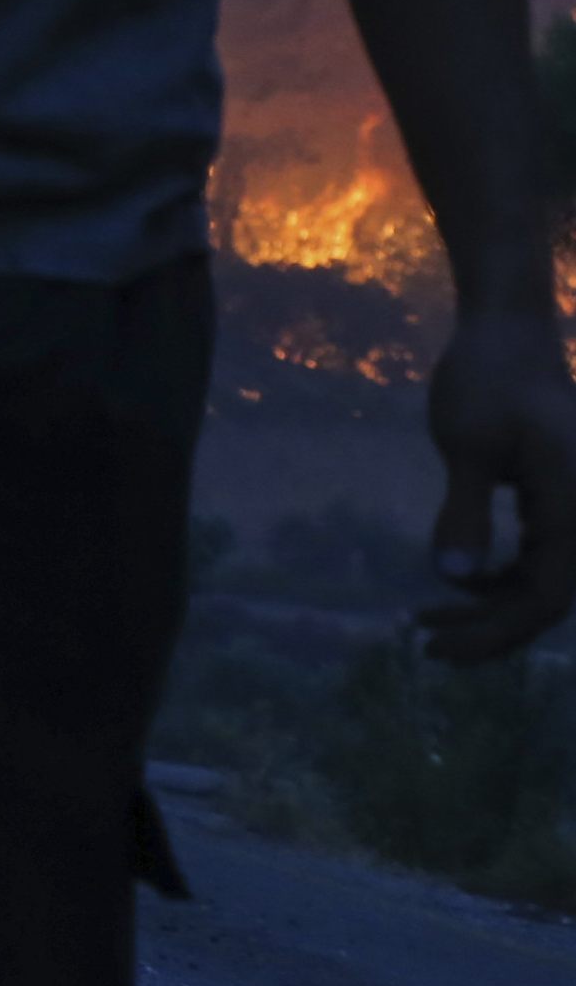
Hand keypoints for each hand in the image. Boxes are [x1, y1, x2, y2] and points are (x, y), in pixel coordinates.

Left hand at [418, 301, 575, 662]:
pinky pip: (538, 561)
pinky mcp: (558, 506)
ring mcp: (574, 512)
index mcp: (575, 507)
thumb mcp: (468, 444)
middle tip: (425, 647)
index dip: (494, 633)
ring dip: (489, 608)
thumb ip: (464, 511)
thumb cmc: (487, 380)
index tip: (438, 650)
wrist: (508, 335)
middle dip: (488, 630)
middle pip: (545, 601)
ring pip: (542, 584)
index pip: (544, 598)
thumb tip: (451, 578)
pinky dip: (498, 579)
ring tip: (425, 622)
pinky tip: (458, 584)